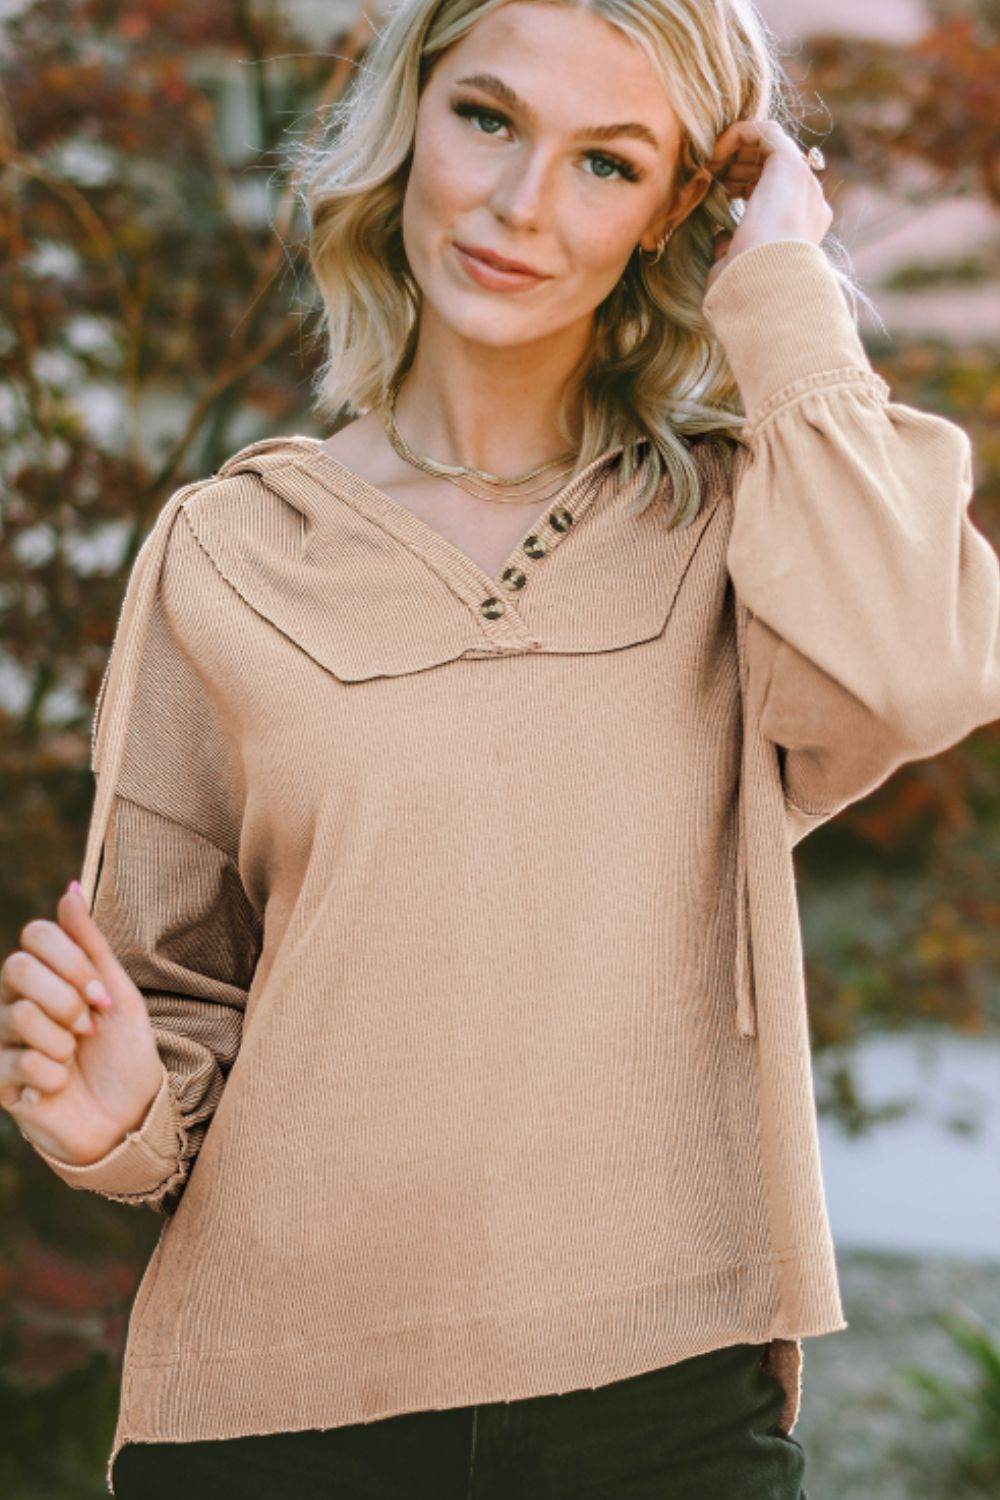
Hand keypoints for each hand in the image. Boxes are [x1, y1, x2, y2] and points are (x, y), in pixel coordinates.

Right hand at [0, 882, 163, 1164]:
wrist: (129, 1117)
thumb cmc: (124, 1053)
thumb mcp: (117, 992)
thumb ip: (90, 943)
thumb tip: (70, 887)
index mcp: (47, 976)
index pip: (36, 935)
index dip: (72, 961)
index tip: (103, 996)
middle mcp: (17, 1002)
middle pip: (17, 967)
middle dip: (66, 999)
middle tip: (88, 1027)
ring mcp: (3, 1040)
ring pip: (21, 1016)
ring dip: (64, 1042)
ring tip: (74, 1059)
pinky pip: (19, 1060)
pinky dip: (53, 1075)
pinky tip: (59, 1086)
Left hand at [703, 119, 832, 293]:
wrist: (766, 286)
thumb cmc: (747, 285)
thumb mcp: (738, 266)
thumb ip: (734, 247)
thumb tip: (722, 236)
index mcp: (800, 226)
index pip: (774, 191)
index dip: (742, 186)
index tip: (717, 195)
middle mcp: (807, 200)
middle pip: (771, 167)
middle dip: (737, 166)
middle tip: (710, 177)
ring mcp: (803, 181)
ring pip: (768, 146)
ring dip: (735, 151)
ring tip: (709, 166)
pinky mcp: (791, 165)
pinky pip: (765, 131)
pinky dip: (737, 134)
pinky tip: (715, 154)